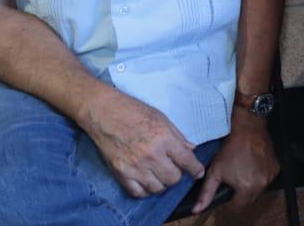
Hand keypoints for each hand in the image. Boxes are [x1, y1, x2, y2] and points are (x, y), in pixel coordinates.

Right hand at [79, 87, 205, 198]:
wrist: (104, 112)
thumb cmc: (134, 111)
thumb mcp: (162, 118)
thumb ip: (178, 136)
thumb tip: (191, 149)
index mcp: (164, 139)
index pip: (186, 161)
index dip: (196, 169)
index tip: (198, 173)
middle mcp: (151, 155)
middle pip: (173, 178)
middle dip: (177, 175)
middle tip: (174, 168)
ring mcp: (135, 167)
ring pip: (157, 188)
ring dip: (162, 183)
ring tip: (159, 174)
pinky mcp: (121, 173)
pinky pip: (138, 193)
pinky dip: (145, 190)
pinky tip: (146, 181)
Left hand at [190, 110, 277, 213]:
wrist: (249, 130)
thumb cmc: (232, 148)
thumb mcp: (215, 171)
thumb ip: (206, 193)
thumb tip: (198, 208)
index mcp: (247, 188)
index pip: (237, 206)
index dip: (229, 201)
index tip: (227, 191)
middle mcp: (261, 184)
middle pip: (249, 200)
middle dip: (240, 194)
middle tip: (234, 180)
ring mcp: (270, 176)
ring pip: (258, 190)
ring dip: (251, 186)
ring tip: (243, 172)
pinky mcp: (275, 169)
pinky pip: (266, 180)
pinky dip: (260, 177)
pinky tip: (253, 167)